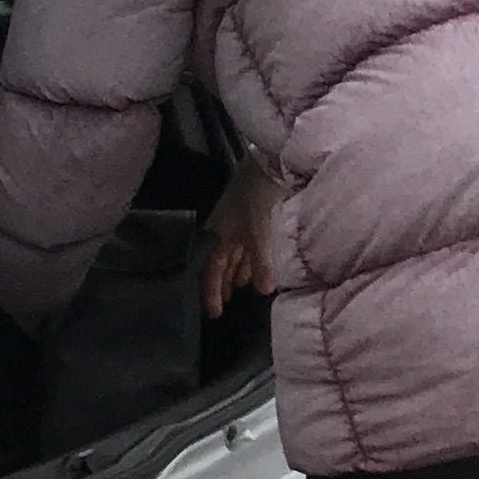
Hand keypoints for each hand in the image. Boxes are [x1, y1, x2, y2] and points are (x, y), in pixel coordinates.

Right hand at [202, 161, 278, 317]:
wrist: (268, 164)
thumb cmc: (257, 200)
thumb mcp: (260, 235)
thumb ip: (262, 265)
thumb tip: (264, 292)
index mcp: (216, 236)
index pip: (209, 271)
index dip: (211, 293)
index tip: (214, 313)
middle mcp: (222, 232)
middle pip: (218, 264)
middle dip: (221, 284)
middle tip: (224, 304)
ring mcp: (236, 223)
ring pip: (232, 255)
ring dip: (236, 272)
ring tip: (240, 288)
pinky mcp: (250, 216)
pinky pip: (244, 245)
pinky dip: (249, 259)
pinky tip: (256, 266)